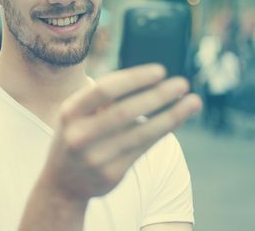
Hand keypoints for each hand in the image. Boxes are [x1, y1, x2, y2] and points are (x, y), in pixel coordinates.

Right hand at [41, 64, 201, 202]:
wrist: (62, 183)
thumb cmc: (76, 136)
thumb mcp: (76, 115)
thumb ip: (102, 100)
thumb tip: (147, 80)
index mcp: (69, 112)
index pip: (104, 90)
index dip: (134, 79)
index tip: (161, 70)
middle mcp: (79, 135)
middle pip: (124, 111)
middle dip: (157, 96)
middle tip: (182, 83)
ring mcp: (94, 157)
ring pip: (139, 133)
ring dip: (170, 116)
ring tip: (192, 101)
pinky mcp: (111, 174)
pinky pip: (143, 149)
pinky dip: (162, 132)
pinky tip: (176, 120)